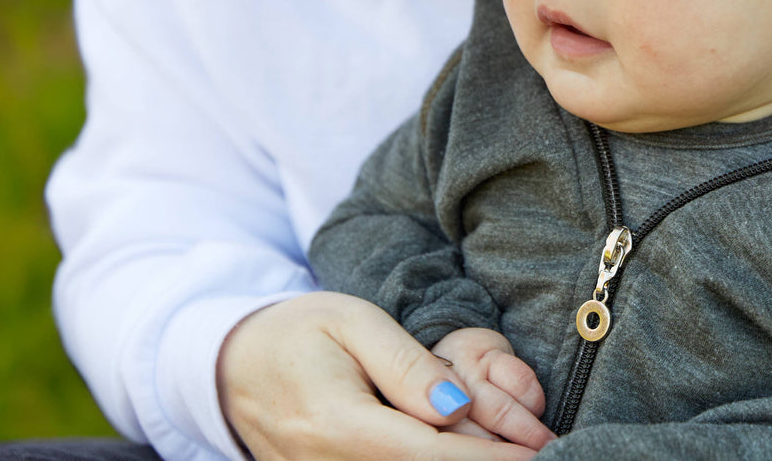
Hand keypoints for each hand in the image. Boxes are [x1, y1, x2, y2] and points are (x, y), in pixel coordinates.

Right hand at [217, 291, 538, 460]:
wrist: (231, 363)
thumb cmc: (299, 331)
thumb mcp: (355, 323)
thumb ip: (408, 366)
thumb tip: (459, 406)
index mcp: (337, 422)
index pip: (429, 453)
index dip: (489, 459)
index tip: (538, 453)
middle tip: (540, 452)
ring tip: (511, 449)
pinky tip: (463, 453)